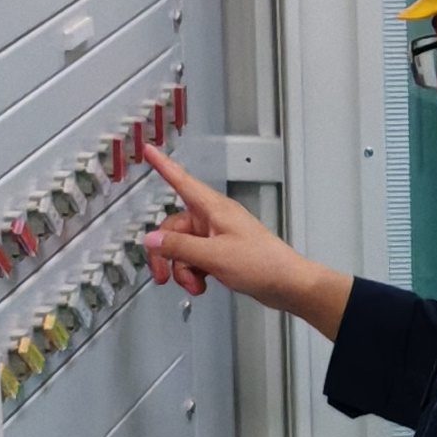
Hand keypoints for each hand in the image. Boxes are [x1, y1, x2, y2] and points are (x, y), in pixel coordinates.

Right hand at [140, 141, 350, 337]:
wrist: (287, 284)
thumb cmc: (262, 263)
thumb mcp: (214, 255)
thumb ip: (179, 247)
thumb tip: (151, 239)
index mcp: (214, 208)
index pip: (182, 181)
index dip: (163, 165)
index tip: (149, 150)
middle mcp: (213, 218)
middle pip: (173, 228)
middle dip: (167, 254)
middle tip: (163, 277)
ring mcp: (217, 236)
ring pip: (182, 247)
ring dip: (182, 269)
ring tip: (194, 285)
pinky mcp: (221, 252)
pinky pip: (194, 258)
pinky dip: (193, 273)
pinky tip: (201, 285)